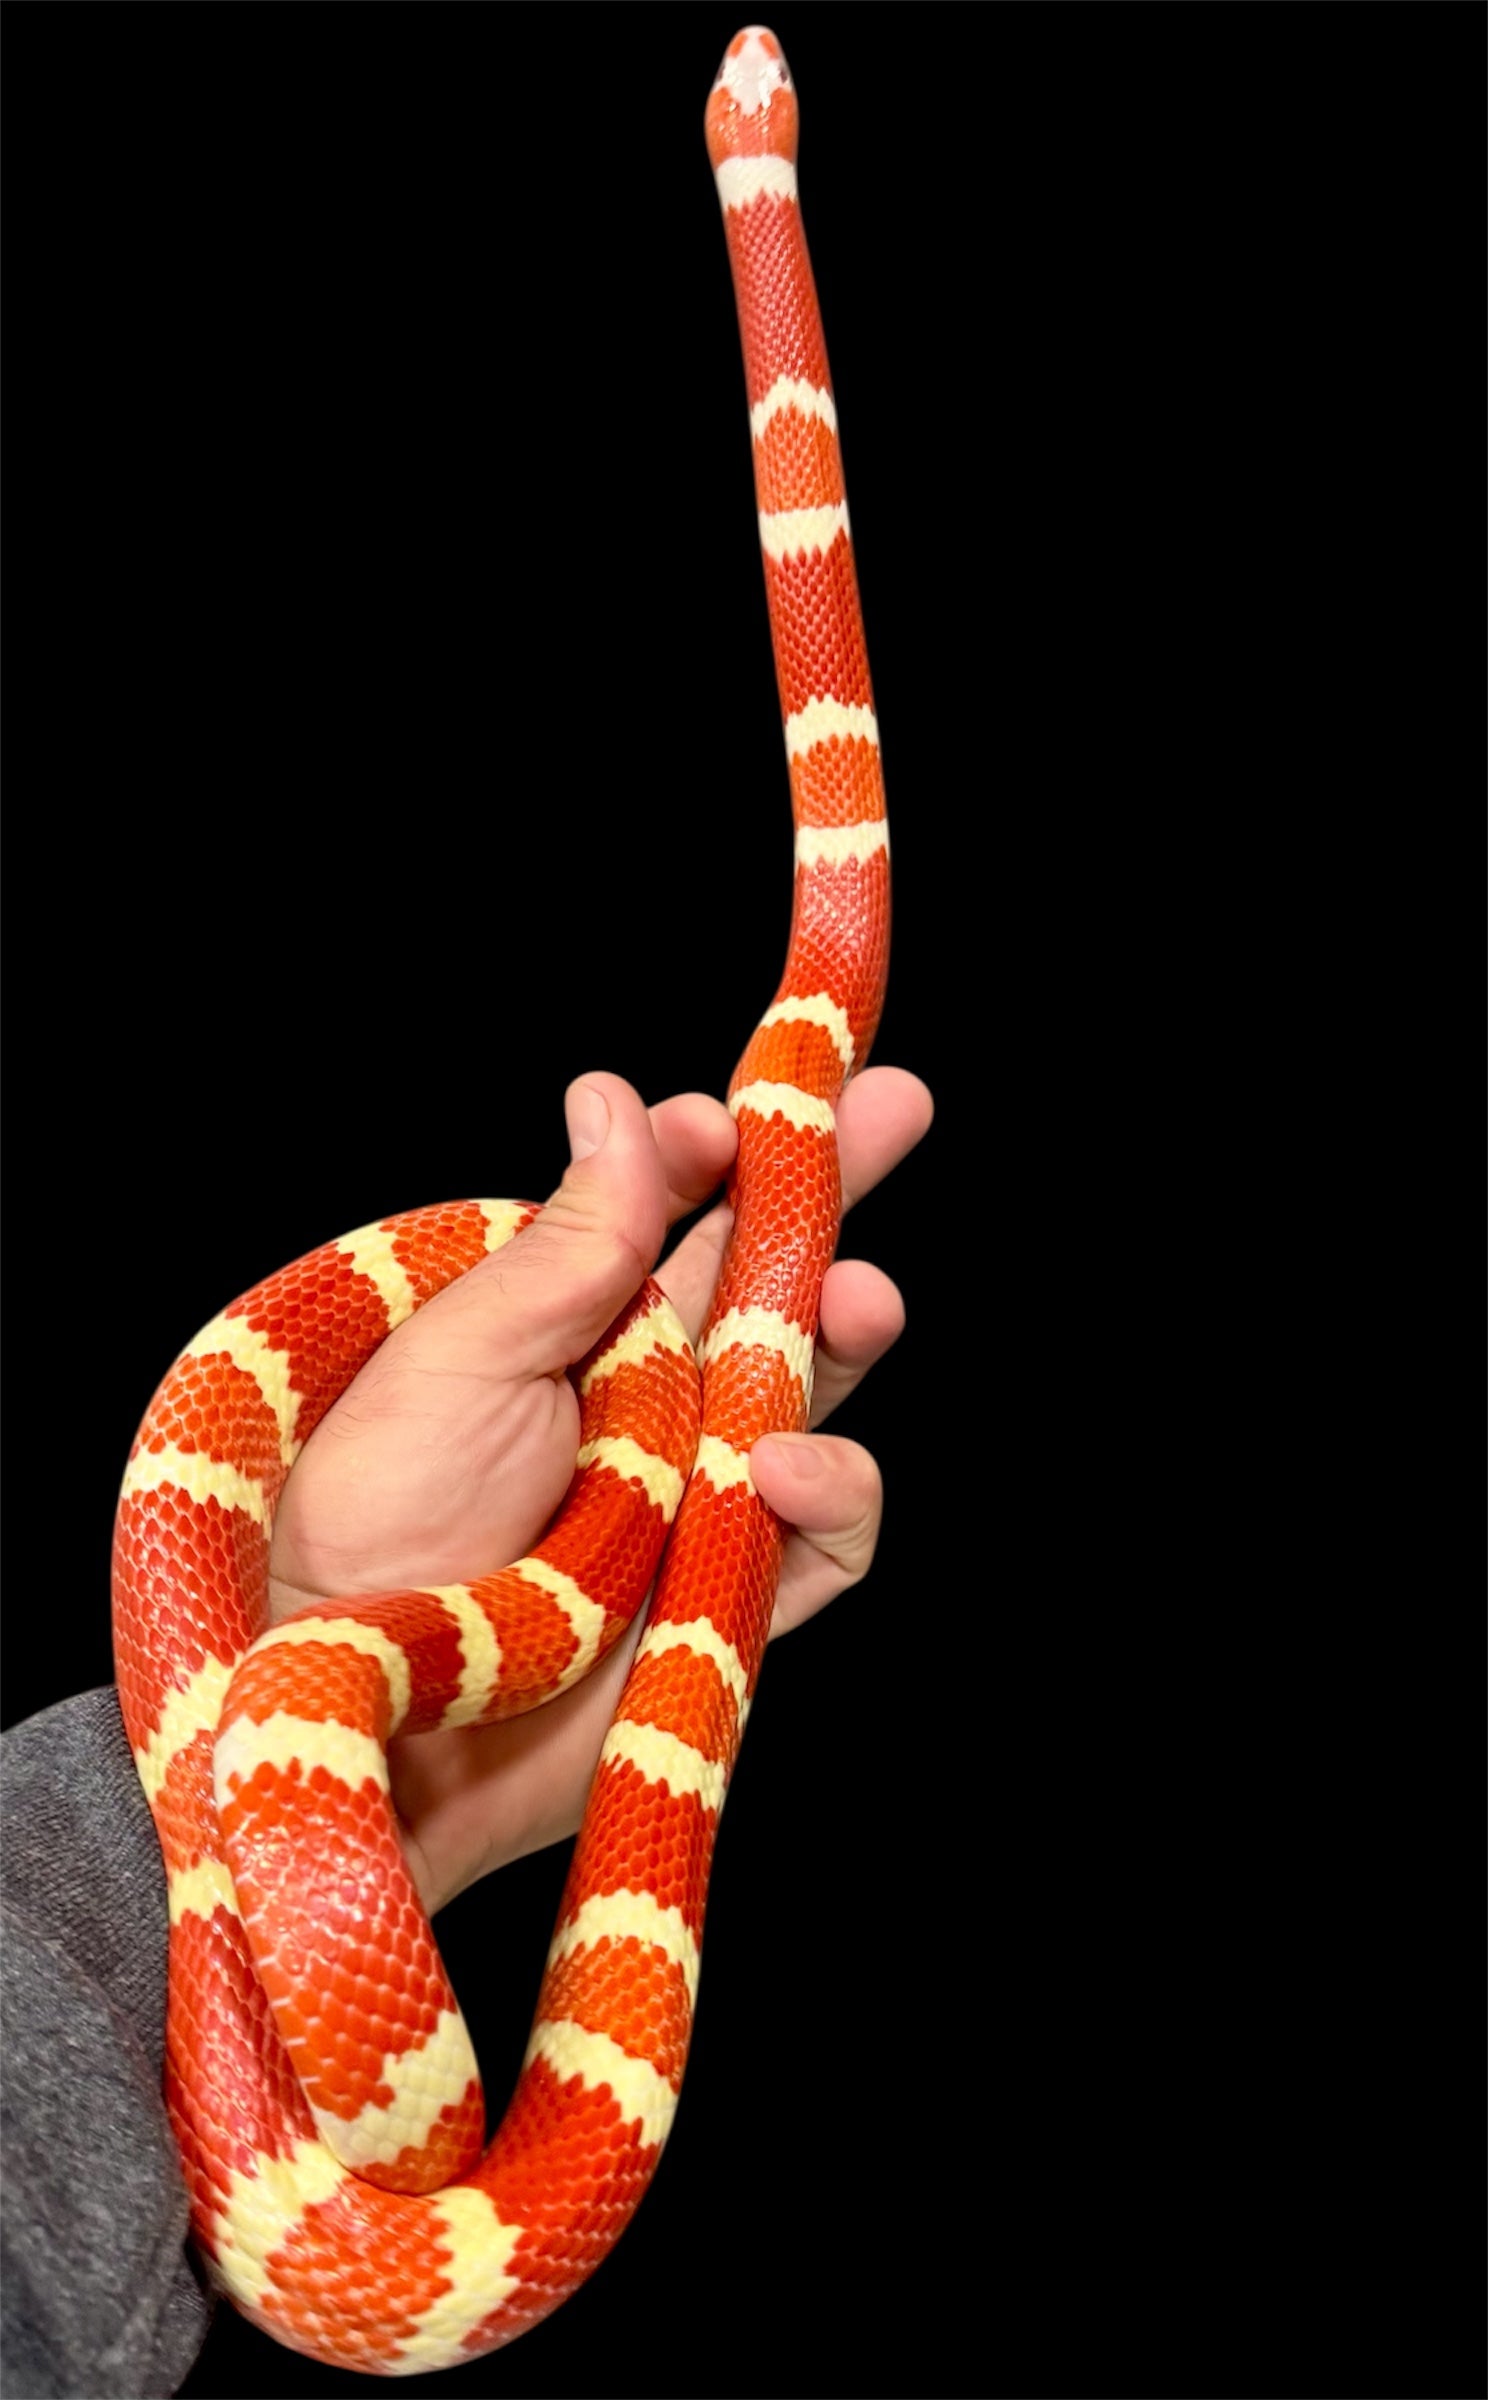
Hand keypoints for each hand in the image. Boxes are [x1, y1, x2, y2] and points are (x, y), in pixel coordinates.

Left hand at [267, 1066, 932, 1914]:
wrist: (358, 1716)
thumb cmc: (367, 1522)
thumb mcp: (457, 1354)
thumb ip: (567, 1245)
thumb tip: (616, 1099)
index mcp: (562, 1326)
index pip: (661, 1216)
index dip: (712, 1153)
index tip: (727, 1115)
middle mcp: (638, 1402)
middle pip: (762, 1281)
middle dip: (831, 1191)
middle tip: (900, 1103)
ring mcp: (691, 1498)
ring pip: (809, 1394)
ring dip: (843, 1334)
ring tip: (861, 1299)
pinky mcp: (730, 1600)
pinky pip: (822, 1539)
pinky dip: (831, 1493)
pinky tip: (790, 1464)